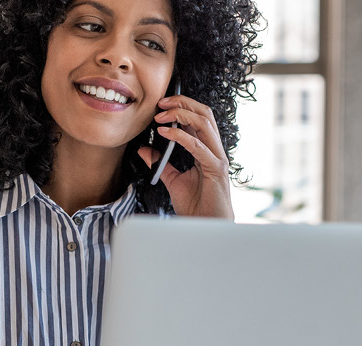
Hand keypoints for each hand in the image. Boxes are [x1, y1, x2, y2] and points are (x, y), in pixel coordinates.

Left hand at [137, 95, 234, 219]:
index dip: (181, 106)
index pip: (198, 119)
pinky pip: (198, 146)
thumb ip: (161, 164)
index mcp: (207, 150)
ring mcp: (217, 158)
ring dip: (181, 114)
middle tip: (161, 103)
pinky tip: (164, 133)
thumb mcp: (173, 180)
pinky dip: (180, 136)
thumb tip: (144, 149)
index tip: (160, 105)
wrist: (206, 226)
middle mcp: (215, 150)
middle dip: (182, 103)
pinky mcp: (216, 169)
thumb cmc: (196, 206)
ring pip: (204, 123)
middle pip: (204, 114)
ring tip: (160, 116)